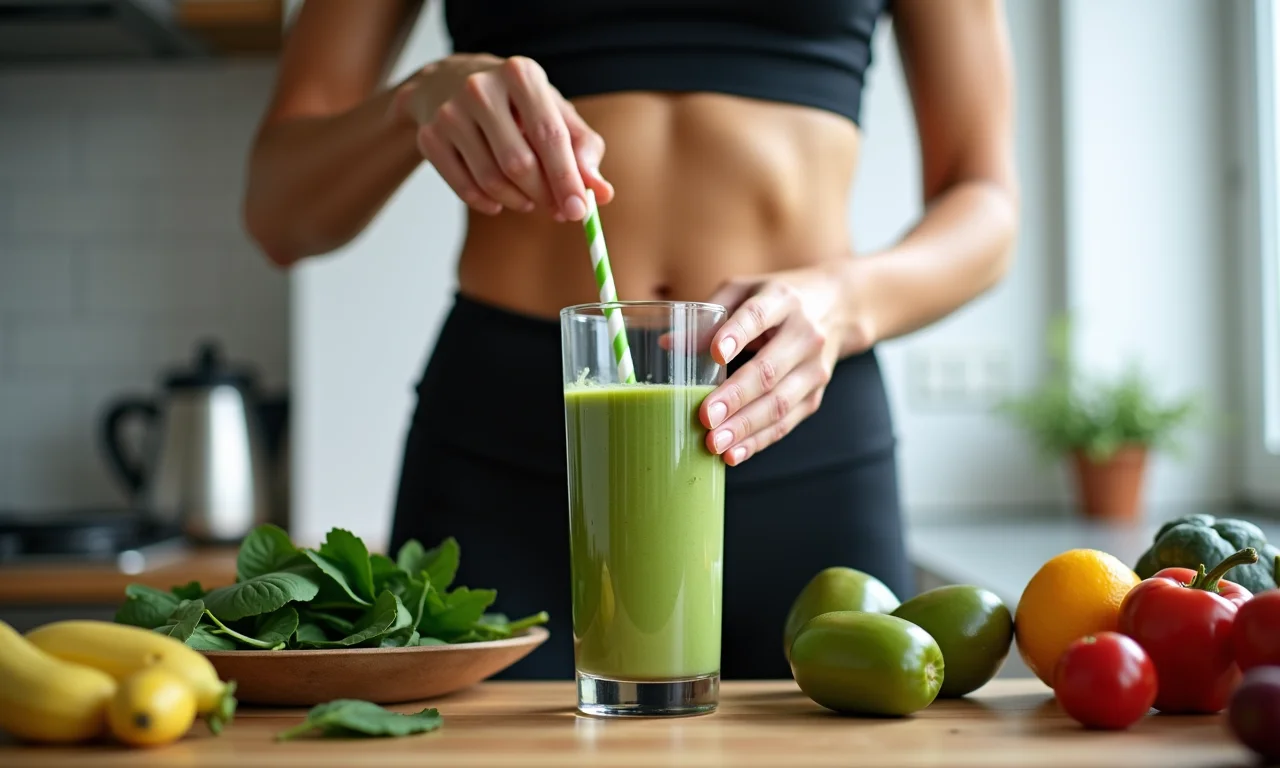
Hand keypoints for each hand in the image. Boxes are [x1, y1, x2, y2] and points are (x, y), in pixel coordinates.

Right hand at [392, 54, 613, 219]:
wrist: (446, 83)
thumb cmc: (514, 104)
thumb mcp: (553, 112)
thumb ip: (583, 150)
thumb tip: (602, 194)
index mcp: (521, 75)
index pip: (550, 136)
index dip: (567, 178)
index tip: (580, 211)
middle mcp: (481, 88)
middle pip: (518, 163)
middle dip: (543, 194)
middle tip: (557, 210)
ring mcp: (449, 112)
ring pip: (491, 180)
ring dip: (517, 202)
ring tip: (529, 200)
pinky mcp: (429, 137)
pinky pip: (464, 188)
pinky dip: (487, 203)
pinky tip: (499, 201)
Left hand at [700, 266, 850, 465]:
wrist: (839, 307)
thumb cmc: (777, 299)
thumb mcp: (745, 292)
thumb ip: (709, 317)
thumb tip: (668, 344)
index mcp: (782, 300)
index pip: (758, 315)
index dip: (737, 334)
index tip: (716, 353)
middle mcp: (804, 333)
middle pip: (769, 369)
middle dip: (736, 397)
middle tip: (705, 417)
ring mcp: (813, 368)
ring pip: (780, 403)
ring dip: (745, 427)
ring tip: (714, 443)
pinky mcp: (815, 394)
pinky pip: (787, 423)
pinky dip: (758, 441)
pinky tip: (733, 454)